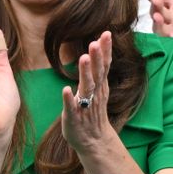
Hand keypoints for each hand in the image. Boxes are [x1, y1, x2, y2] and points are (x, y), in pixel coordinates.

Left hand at [61, 31, 116, 153]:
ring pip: (86, 87)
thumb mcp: (98, 88)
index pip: (105, 64)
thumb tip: (98, 45)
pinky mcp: (74, 117)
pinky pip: (72, 107)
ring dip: (85, 73)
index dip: (106, 50)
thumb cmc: (92, 111)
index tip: (107, 33)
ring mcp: (85, 105)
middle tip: (95, 42)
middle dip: (96, 57)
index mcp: (100, 85)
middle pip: (98, 73)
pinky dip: (69, 99)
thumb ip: (97, 69)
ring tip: (83, 58)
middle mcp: (95, 93)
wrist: (93, 140)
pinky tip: (66, 90)